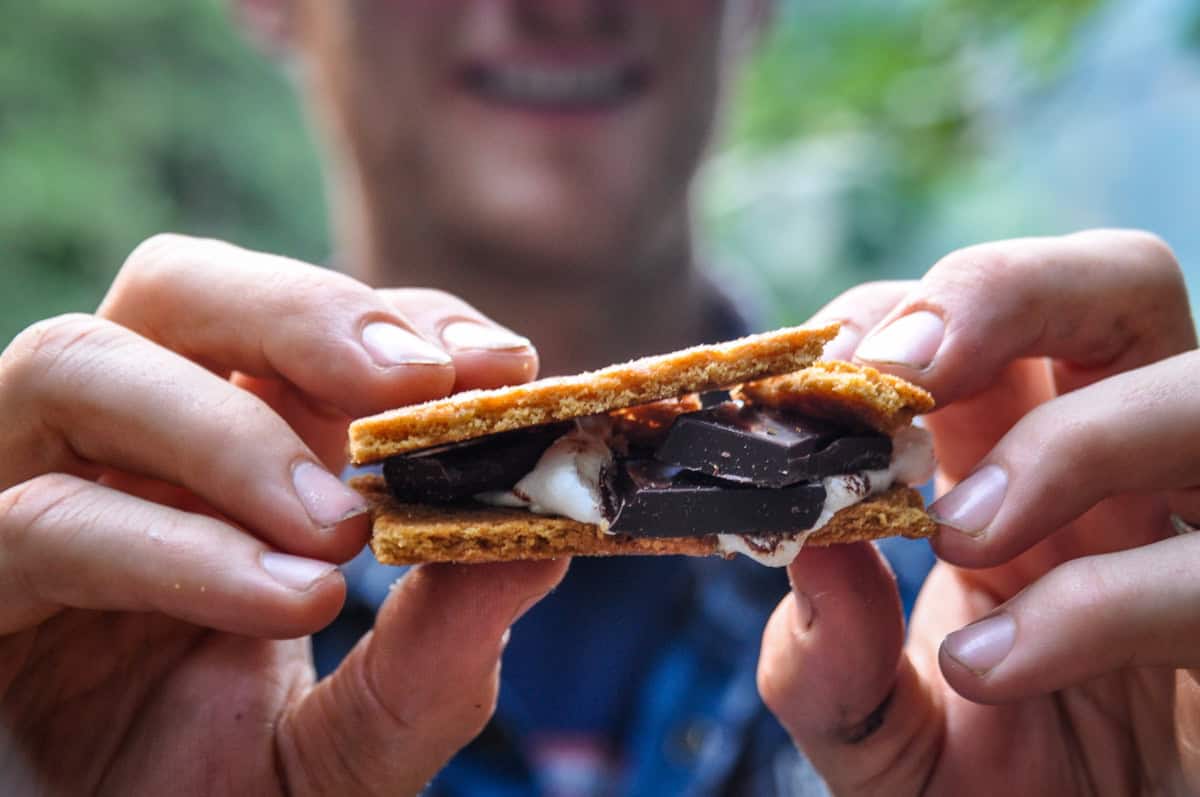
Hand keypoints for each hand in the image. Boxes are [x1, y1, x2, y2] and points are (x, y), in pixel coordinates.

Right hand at [0, 235, 567, 794]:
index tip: (500, 365)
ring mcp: (30, 507)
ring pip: (75, 364)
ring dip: (232, 431)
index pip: (302, 330)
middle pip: (175, 291)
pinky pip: (37, 522)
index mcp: (220, 462)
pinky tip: (288, 600)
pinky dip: (174, 548)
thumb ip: (438, 651)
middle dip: (303, 312)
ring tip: (342, 528)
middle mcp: (120, 458)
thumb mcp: (358, 739)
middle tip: (418, 382)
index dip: (399, 319)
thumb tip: (541, 542)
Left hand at [757, 230, 1199, 793]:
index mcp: (1018, 463)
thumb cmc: (993, 787)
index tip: (815, 375)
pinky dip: (1099, 604)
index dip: (897, 314)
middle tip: (904, 370)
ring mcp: (1199, 536)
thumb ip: (828, 659)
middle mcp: (1123, 476)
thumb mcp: (877, 731)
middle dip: (1008, 291)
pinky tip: (991, 673)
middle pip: (1118, 285)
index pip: (976, 319)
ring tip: (959, 533)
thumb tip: (812, 551)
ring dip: (1070, 439)